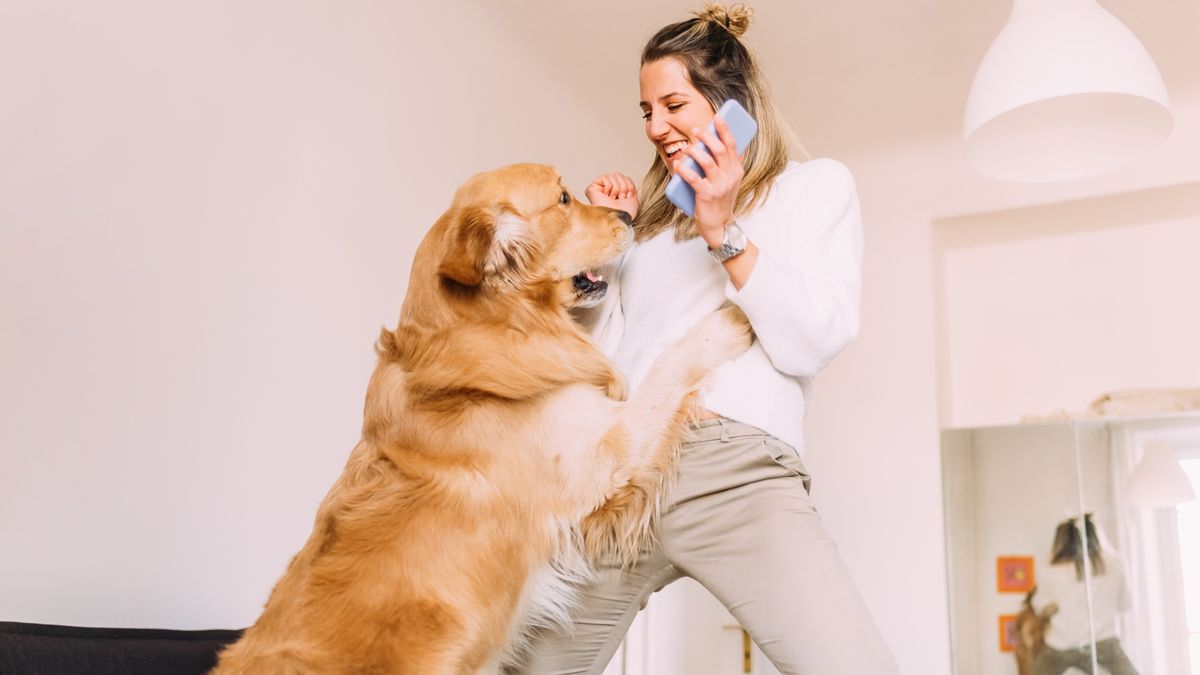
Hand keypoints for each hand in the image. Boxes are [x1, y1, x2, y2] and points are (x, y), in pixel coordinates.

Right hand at [585, 172, 638, 219]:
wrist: (618, 219)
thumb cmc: (626, 212)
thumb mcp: (633, 196)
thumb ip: (629, 183)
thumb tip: (624, 177)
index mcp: (616, 191)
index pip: (625, 177)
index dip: (629, 186)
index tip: (627, 198)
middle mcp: (607, 189)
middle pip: (619, 174)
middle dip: (624, 186)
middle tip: (620, 199)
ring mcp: (599, 188)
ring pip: (613, 175)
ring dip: (617, 188)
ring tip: (613, 199)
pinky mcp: (592, 188)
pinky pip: (605, 177)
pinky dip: (609, 187)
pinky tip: (606, 196)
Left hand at [672, 114, 744, 247]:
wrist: (718, 224)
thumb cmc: (720, 200)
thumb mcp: (729, 180)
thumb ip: (726, 164)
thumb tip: (716, 142)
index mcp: (737, 170)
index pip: (732, 145)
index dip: (725, 129)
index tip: (717, 116)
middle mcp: (730, 176)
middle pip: (719, 150)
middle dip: (707, 136)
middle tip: (695, 130)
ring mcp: (719, 186)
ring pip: (707, 161)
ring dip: (694, 151)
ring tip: (685, 148)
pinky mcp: (707, 195)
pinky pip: (693, 178)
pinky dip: (684, 170)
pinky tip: (677, 164)